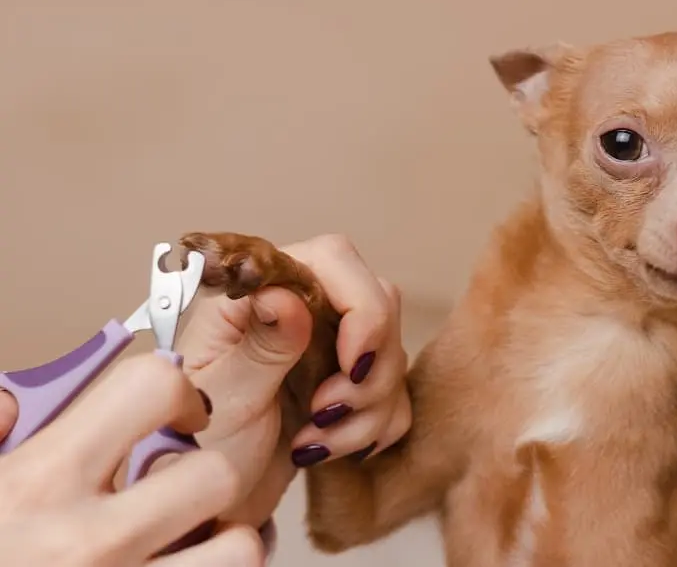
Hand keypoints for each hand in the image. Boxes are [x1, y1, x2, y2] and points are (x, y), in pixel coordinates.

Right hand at [0, 354, 263, 566]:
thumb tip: (13, 402)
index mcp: (37, 483)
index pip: (150, 388)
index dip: (175, 390)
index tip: (174, 412)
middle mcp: (89, 543)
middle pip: (217, 476)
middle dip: (206, 474)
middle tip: (178, 487)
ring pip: (238, 551)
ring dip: (222, 542)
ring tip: (188, 542)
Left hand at [178, 234, 410, 525]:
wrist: (205, 507)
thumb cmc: (193, 450)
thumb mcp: (223, 400)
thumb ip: (261, 347)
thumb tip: (287, 295)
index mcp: (256, 294)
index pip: (333, 258)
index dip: (359, 306)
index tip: (351, 364)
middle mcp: (298, 309)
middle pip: (377, 301)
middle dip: (367, 367)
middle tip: (324, 412)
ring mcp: (328, 347)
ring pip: (392, 353)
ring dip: (367, 409)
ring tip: (313, 444)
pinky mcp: (349, 386)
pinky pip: (396, 397)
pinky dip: (372, 430)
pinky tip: (325, 452)